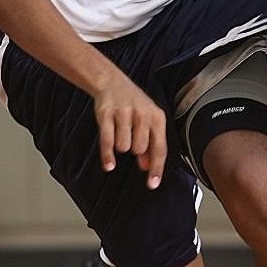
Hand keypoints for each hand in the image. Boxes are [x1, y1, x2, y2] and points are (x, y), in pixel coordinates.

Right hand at [93, 68, 166, 189]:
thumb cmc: (134, 104)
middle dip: (135, 150)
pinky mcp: (106, 114)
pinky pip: (107, 142)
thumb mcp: (148, 120)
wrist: (112, 81)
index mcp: (157, 117)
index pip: (159, 147)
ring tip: (121, 132)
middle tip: (132, 138)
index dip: (156, 168)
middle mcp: (142, 114)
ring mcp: (123, 113)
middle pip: (140, 149)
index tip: (152, 184)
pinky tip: (109, 165)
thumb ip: (151, 143)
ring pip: (124, 147)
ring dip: (121, 147)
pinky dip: (107, 156)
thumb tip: (148, 166)